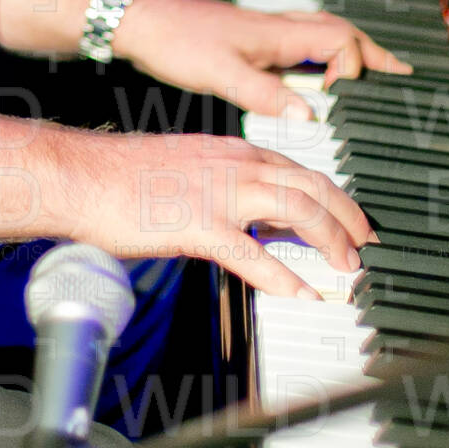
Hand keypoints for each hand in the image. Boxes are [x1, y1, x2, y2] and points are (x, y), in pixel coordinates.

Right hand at [54, 129, 374, 300]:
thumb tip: (250, 216)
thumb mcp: (188, 167)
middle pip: (314, 186)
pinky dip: (286, 277)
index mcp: (233, 151)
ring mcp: (219, 194)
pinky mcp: (199, 225)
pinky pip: (254, 254)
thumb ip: (225, 186)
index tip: (352, 221)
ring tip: (348, 268)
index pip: (301, 170)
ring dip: (331, 241)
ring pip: (297, 211)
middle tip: (367, 245)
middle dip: (349, 218)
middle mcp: (235, 165)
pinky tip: (304, 295)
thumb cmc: (124, 177)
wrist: (81, 174)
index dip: (335, 197)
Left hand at [114, 0, 410, 120]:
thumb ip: (266, 96)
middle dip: (373, 53)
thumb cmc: (176, 41)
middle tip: (401, 72)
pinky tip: (315, 77)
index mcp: (279, 34)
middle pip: (341, 31)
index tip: (339, 99)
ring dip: (351, 51)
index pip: (341, 42)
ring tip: (374, 72)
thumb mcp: (221, 74)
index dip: (353, 68)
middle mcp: (278, 29)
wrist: (141, 21)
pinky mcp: (251, 42)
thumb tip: (310, 115)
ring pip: (322, 33)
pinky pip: (301, 44)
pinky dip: (321, 57)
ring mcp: (266, 34)